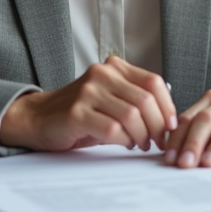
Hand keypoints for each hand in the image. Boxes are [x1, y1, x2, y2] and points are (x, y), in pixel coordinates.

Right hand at [0, 56, 176, 151]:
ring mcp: (88, 92)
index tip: (171, 125)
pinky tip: (123, 144)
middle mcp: (102, 74)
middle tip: (158, 141)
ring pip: (132, 115)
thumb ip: (136, 99)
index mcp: (114, 67)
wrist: (38, 118)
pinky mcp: (77, 112)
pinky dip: (124, 140)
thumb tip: (170, 118)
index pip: (154, 82)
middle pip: (145, 100)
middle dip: (158, 126)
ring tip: (141, 144)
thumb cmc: (81, 113)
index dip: (168, 107)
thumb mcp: (111, 98)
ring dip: (142, 136)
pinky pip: (113, 129)